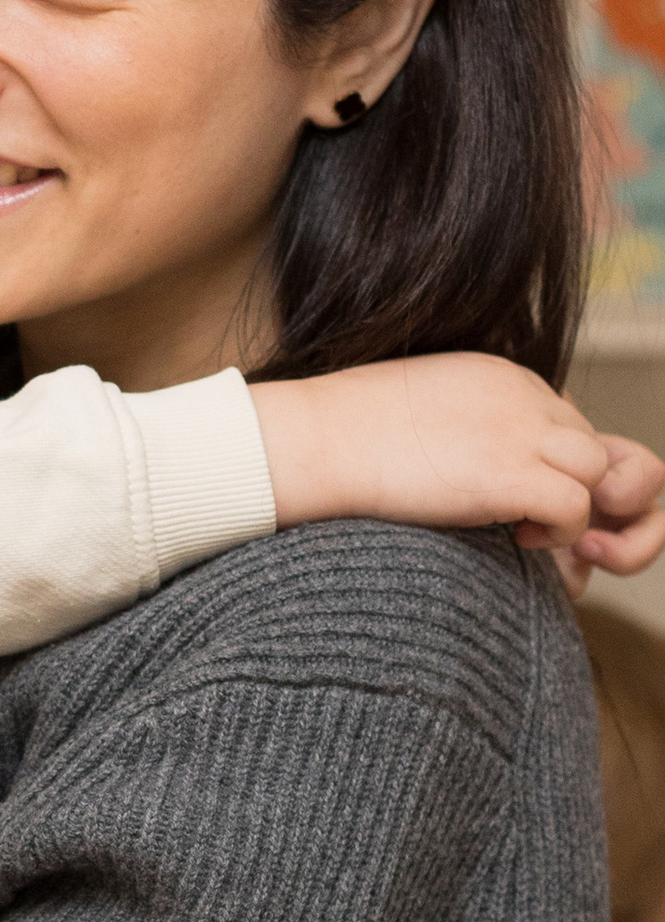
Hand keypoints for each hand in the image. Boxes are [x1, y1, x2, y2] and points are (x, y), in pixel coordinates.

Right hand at [251, 354, 664, 572]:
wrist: (309, 441)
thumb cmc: (338, 440)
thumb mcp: (417, 420)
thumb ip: (463, 439)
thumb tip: (475, 485)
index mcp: (506, 380)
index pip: (575, 428)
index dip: (564, 477)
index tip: (523, 512)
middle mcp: (527, 398)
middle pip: (608, 451)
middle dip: (603, 504)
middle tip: (563, 541)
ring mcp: (523, 432)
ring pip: (613, 475)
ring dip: (590, 519)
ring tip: (535, 539)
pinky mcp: (511, 472)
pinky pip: (579, 507)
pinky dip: (560, 533)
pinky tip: (514, 539)